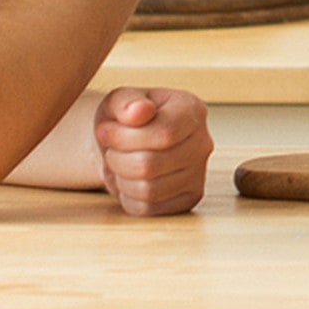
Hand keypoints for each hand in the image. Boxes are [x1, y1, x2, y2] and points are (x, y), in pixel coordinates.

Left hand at [93, 87, 213, 215]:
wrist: (127, 141)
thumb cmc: (125, 118)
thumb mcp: (119, 100)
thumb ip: (127, 101)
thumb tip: (141, 110)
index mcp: (192, 110)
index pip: (164, 134)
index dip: (125, 138)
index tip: (105, 131)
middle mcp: (203, 142)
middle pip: (150, 165)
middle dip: (117, 159)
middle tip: (111, 150)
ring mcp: (199, 173)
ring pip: (149, 190)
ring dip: (121, 178)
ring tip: (120, 163)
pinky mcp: (189, 197)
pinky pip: (149, 209)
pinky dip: (129, 197)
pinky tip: (130, 179)